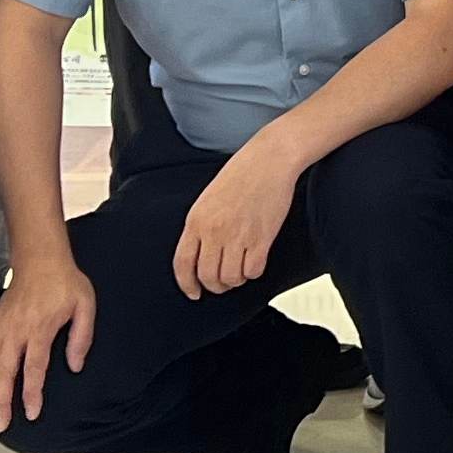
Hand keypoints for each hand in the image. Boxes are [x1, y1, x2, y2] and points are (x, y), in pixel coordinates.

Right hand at [0, 256, 97, 426]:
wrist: (39, 260)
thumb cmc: (64, 283)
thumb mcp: (85, 306)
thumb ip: (81, 338)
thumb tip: (75, 365)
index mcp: (39, 328)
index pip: (33, 368)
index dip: (32, 393)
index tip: (32, 413)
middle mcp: (15, 331)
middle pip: (3, 373)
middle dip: (1, 402)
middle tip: (3, 425)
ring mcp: (1, 330)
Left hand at [174, 143, 300, 297]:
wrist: (269, 160)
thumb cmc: (241, 174)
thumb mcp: (208, 199)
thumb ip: (201, 226)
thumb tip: (200, 254)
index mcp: (196, 220)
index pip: (182, 263)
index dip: (187, 284)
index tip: (194, 292)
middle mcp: (213, 231)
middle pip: (207, 276)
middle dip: (215, 285)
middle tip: (223, 282)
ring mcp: (237, 235)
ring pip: (230, 278)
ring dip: (236, 280)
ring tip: (240, 270)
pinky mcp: (261, 238)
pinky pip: (253, 271)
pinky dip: (253, 272)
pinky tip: (255, 261)